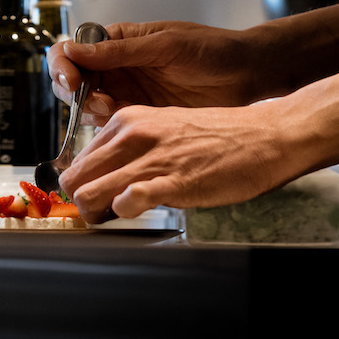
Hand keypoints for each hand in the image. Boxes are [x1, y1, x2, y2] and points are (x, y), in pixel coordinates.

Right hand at [48, 20, 269, 121]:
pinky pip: (111, 125)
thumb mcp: (164, 45)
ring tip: (112, 110)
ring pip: (87, 105)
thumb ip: (120, 50)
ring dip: (90, 111)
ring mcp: (127, 93)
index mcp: (118, 40)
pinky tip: (123, 124)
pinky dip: (108, 129)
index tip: (71, 79)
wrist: (246, 75)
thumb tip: (74, 49)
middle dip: (73, 92)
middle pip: (73, 80)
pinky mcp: (141, 117)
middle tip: (94, 100)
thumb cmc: (211, 49)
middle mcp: (117, 67)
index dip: (63, 64)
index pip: (73, 49)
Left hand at [58, 99, 306, 220]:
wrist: (264, 136)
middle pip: (75, 177)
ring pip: (88, 192)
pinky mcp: (172, 181)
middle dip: (81, 203)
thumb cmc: (219, 137)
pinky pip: (126, 202)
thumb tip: (107, 175)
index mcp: (129, 119)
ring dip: (96, 214)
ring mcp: (151, 158)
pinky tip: (140, 212)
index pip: (79, 158)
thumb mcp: (165, 129)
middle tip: (101, 214)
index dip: (83, 183)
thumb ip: (134, 147)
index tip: (95, 196)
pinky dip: (124, 214)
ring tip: (115, 219)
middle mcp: (133, 134)